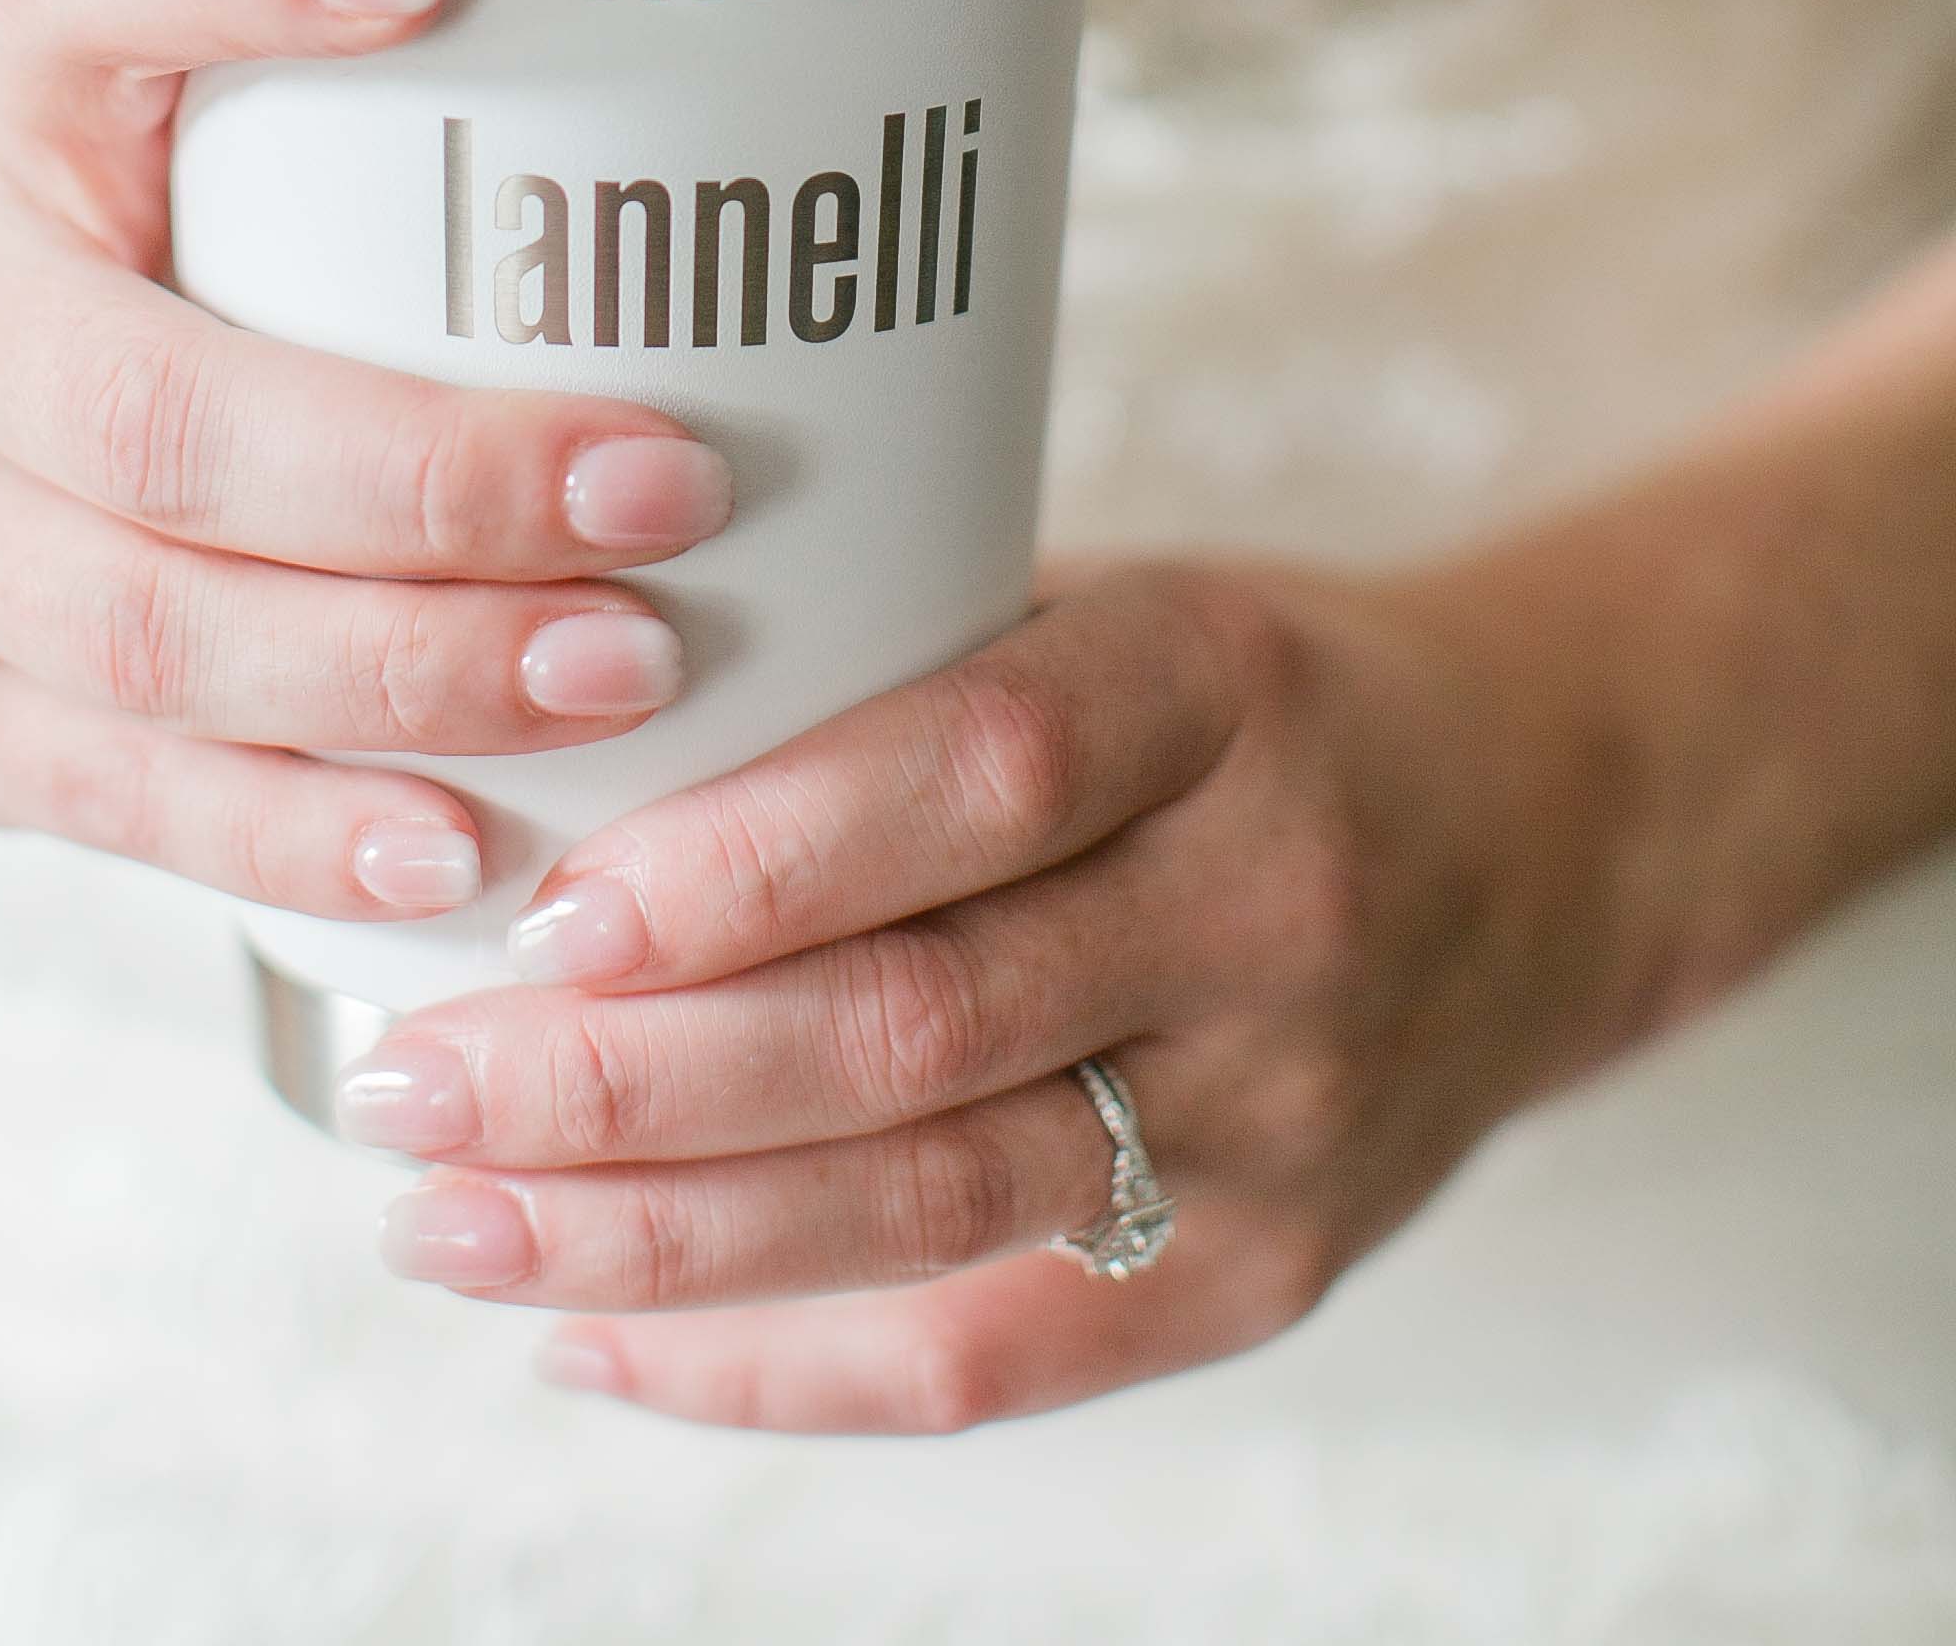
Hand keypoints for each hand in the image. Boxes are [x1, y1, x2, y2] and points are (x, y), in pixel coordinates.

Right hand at [0, 0, 732, 921]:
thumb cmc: (128, 220)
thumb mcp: (187, 77)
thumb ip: (373, 48)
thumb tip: (730, 25)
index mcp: (5, 98)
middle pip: (154, 416)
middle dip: (428, 479)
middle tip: (675, 487)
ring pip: (147, 632)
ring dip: (405, 669)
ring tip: (627, 669)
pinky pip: (119, 800)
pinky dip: (299, 835)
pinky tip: (461, 852)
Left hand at [339, 548, 1640, 1427]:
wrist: (1544, 833)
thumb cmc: (1240, 691)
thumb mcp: (1107, 595)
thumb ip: (880, 660)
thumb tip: (532, 721)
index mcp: (1216, 686)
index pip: (980, 775)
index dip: (756, 855)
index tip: (545, 904)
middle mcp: (1265, 906)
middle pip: (921, 1025)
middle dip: (632, 1077)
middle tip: (416, 1087)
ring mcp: (1281, 1118)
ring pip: (928, 1210)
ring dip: (656, 1237)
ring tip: (449, 1218)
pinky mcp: (1263, 1276)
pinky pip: (989, 1360)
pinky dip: (771, 1365)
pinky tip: (595, 1337)